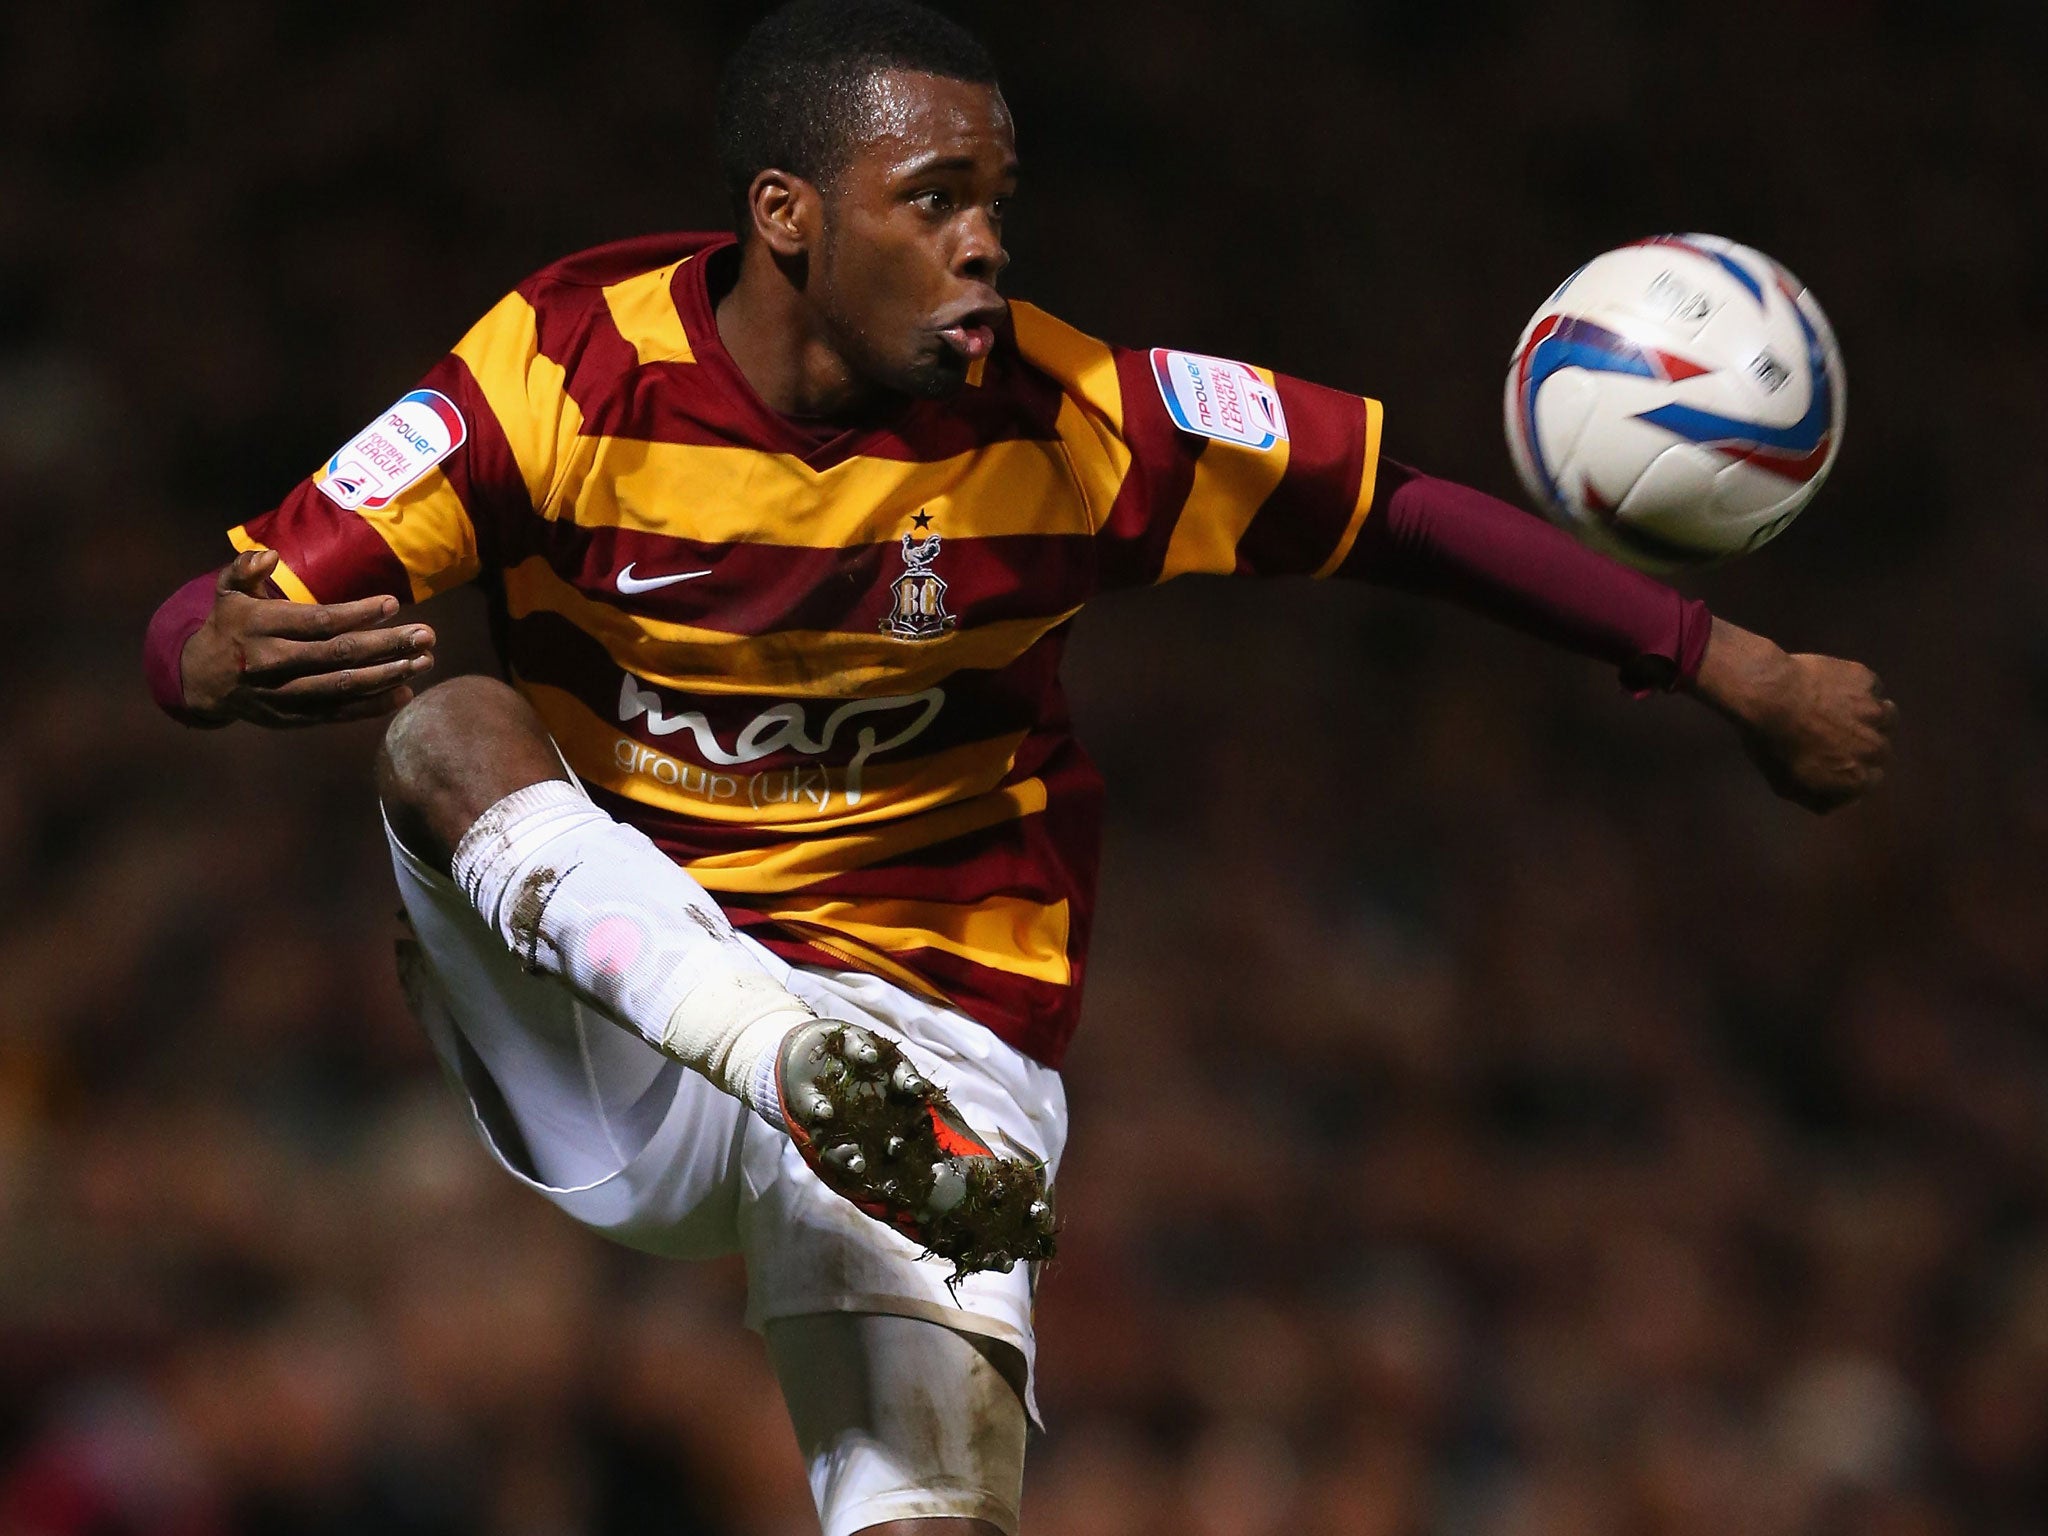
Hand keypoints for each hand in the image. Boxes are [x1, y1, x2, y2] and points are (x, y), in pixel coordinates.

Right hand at [180, 550, 435, 726]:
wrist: (202, 681)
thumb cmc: (229, 626)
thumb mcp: (227, 590)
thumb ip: (244, 567)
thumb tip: (269, 556)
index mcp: (261, 627)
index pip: (318, 622)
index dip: (358, 614)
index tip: (393, 603)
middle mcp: (274, 662)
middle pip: (340, 655)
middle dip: (388, 645)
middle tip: (427, 635)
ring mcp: (286, 693)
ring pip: (344, 686)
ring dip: (390, 675)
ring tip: (425, 661)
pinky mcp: (295, 717)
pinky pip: (339, 713)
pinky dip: (374, 706)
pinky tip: (405, 692)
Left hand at [1692, 617, 1896, 812]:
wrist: (1766, 695)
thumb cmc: (1770, 744)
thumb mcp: (1786, 786)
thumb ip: (1821, 799)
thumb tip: (1843, 801)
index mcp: (1859, 779)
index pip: (1872, 779)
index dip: (1853, 769)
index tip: (1835, 759)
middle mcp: (1876, 749)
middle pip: (1881, 749)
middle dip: (1863, 744)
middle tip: (1835, 733)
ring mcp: (1875, 713)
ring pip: (1885, 716)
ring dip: (1869, 716)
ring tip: (1840, 709)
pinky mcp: (1868, 682)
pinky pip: (1870, 687)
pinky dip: (1857, 688)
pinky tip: (1832, 686)